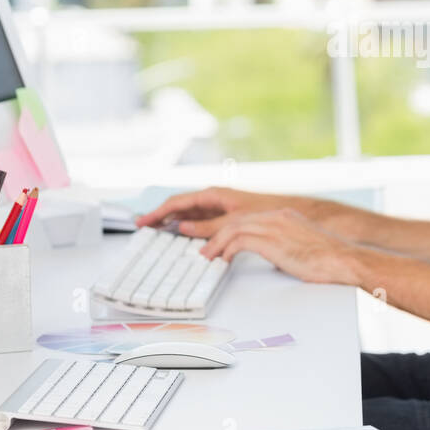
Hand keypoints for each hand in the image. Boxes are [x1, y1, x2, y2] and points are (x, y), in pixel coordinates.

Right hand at [135, 187, 292, 237]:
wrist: (287, 212)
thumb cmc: (265, 211)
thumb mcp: (233, 221)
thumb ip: (207, 226)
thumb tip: (182, 227)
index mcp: (213, 195)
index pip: (177, 202)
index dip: (158, 212)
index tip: (143, 221)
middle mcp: (213, 199)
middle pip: (179, 207)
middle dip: (160, 216)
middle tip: (142, 226)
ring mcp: (218, 208)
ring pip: (188, 215)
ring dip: (171, 222)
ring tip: (154, 232)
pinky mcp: (224, 217)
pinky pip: (200, 222)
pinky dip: (187, 228)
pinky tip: (179, 235)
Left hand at [198, 208, 358, 284]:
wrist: (345, 259)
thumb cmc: (329, 259)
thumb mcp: (302, 248)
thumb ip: (286, 249)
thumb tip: (275, 261)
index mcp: (285, 216)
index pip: (248, 218)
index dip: (229, 230)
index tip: (219, 242)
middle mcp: (278, 217)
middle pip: (236, 220)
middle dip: (216, 235)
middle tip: (205, 250)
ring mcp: (276, 226)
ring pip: (234, 228)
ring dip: (217, 243)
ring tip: (208, 257)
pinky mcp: (274, 241)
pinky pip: (241, 241)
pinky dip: (228, 250)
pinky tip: (226, 261)